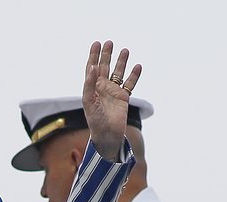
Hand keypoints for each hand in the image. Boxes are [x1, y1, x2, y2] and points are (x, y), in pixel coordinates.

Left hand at [82, 40, 141, 158]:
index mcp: (92, 88)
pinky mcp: (124, 98)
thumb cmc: (95, 120)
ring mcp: (114, 92)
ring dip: (121, 62)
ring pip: (118, 73)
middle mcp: (102, 88)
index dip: (93, 55)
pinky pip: (130, 83)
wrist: (107, 134)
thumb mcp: (89, 101)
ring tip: (125, 50)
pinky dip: (134, 75)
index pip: (92, 68)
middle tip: (109, 42)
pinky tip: (137, 66)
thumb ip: (89, 84)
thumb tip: (92, 67)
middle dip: (107, 55)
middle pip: (105, 67)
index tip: (96, 43)